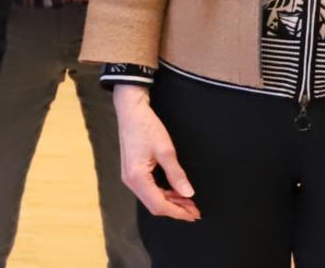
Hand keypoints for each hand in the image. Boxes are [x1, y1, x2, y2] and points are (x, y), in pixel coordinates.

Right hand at [113, 84, 198, 220]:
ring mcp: (130, 177)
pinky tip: (175, 191)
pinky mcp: (132, 171)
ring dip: (171, 202)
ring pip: (152, 198)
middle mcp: (130, 181)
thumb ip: (177, 175)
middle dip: (176, 209)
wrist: (131, 110)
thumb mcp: (166, 150)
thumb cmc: (146, 126)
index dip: (178, 212)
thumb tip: (188, 193)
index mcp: (137, 177)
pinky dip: (163, 193)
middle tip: (195, 210)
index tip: (193, 214)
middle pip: (155, 205)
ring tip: (189, 202)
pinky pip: (148, 189)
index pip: (159, 205)